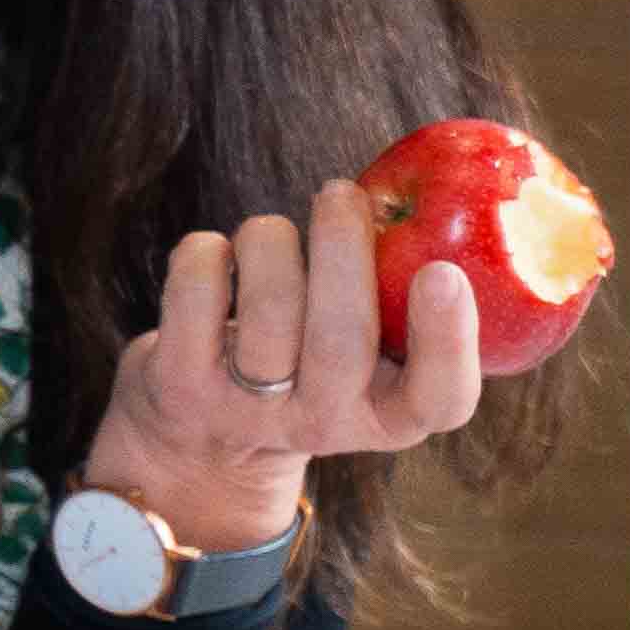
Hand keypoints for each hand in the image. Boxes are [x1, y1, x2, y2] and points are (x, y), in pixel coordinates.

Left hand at [79, 181, 489, 554]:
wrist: (201, 436)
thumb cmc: (305, 364)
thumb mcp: (366, 358)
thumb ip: (396, 301)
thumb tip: (430, 201)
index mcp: (390, 417)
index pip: (441, 399)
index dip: (448, 338)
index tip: (443, 272)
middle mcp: (324, 424)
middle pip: (342, 341)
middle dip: (343, 252)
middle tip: (340, 194)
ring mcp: (248, 412)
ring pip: (269, 309)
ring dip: (271, 243)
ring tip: (271, 230)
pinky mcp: (181, 388)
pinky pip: (195, 297)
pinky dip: (205, 254)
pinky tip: (215, 252)